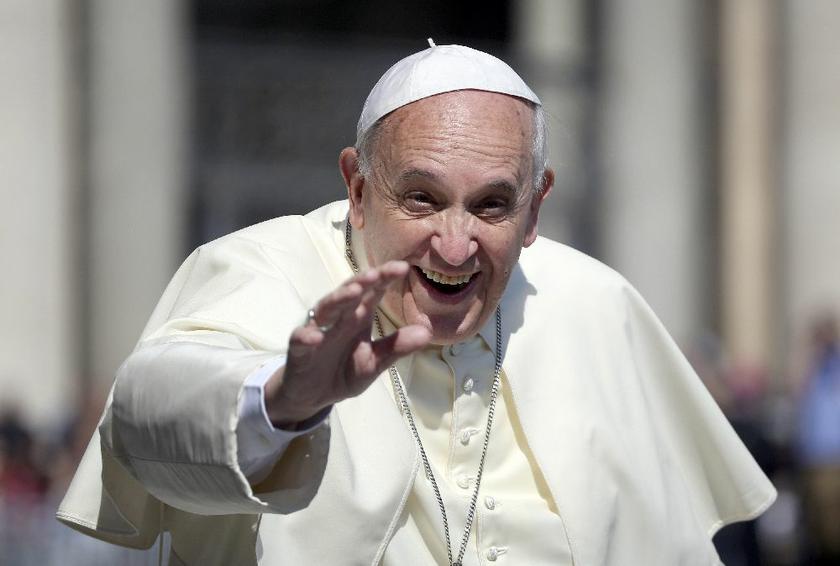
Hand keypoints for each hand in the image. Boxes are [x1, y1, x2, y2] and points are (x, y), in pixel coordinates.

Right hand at [264, 260, 430, 427]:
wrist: (313, 395)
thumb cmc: (344, 371)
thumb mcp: (375, 362)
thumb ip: (396, 347)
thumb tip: (427, 332)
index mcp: (359, 317)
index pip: (373, 292)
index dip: (385, 278)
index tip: (402, 267)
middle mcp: (338, 318)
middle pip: (349, 294)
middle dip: (362, 281)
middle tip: (377, 273)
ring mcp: (317, 331)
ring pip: (326, 309)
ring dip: (338, 299)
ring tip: (353, 292)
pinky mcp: (299, 349)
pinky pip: (300, 340)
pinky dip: (306, 337)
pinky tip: (315, 337)